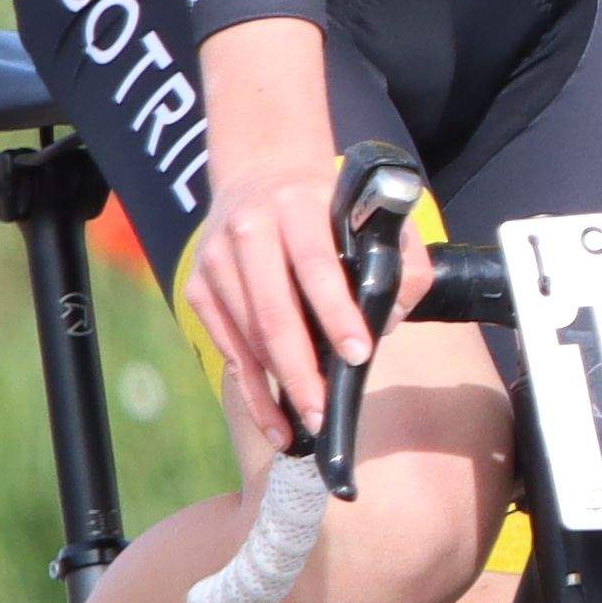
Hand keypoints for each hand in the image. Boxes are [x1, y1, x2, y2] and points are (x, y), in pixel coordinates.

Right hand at [179, 20, 368, 466]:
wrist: (261, 175)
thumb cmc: (329, 209)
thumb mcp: (372, 216)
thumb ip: (401, 259)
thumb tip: (389, 317)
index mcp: (298, 208)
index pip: (317, 267)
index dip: (337, 313)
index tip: (358, 355)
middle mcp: (249, 231)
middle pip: (273, 313)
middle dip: (300, 370)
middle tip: (325, 412)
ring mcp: (216, 259)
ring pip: (246, 337)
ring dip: (273, 388)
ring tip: (302, 427)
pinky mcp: (199, 285)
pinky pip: (227, 345)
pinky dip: (249, 385)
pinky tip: (272, 415)